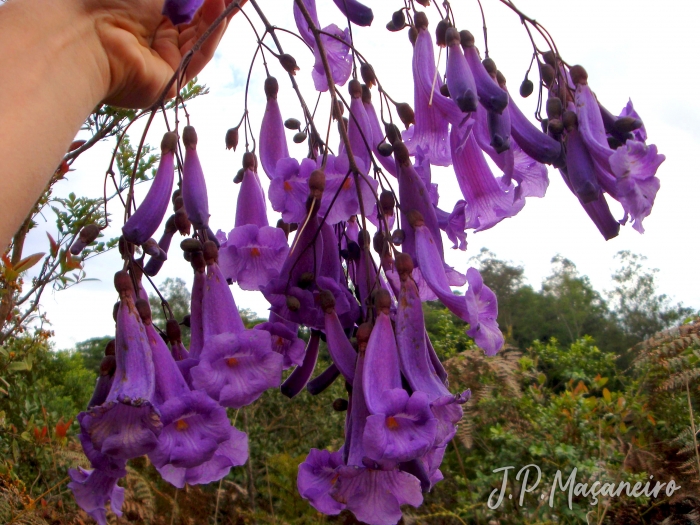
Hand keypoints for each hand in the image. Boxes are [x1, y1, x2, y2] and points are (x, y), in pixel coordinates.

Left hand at [84, 0, 244, 107]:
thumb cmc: (105, 0)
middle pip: (196, 21)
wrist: (83, 35)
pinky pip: (200, 53)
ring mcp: (163, 60)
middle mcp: (152, 36)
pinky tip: (222, 4)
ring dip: (220, 12)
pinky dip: (214, 29)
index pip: (183, 5)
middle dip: (218, 3)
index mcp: (141, 11)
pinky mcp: (172, 80)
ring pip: (202, 36)